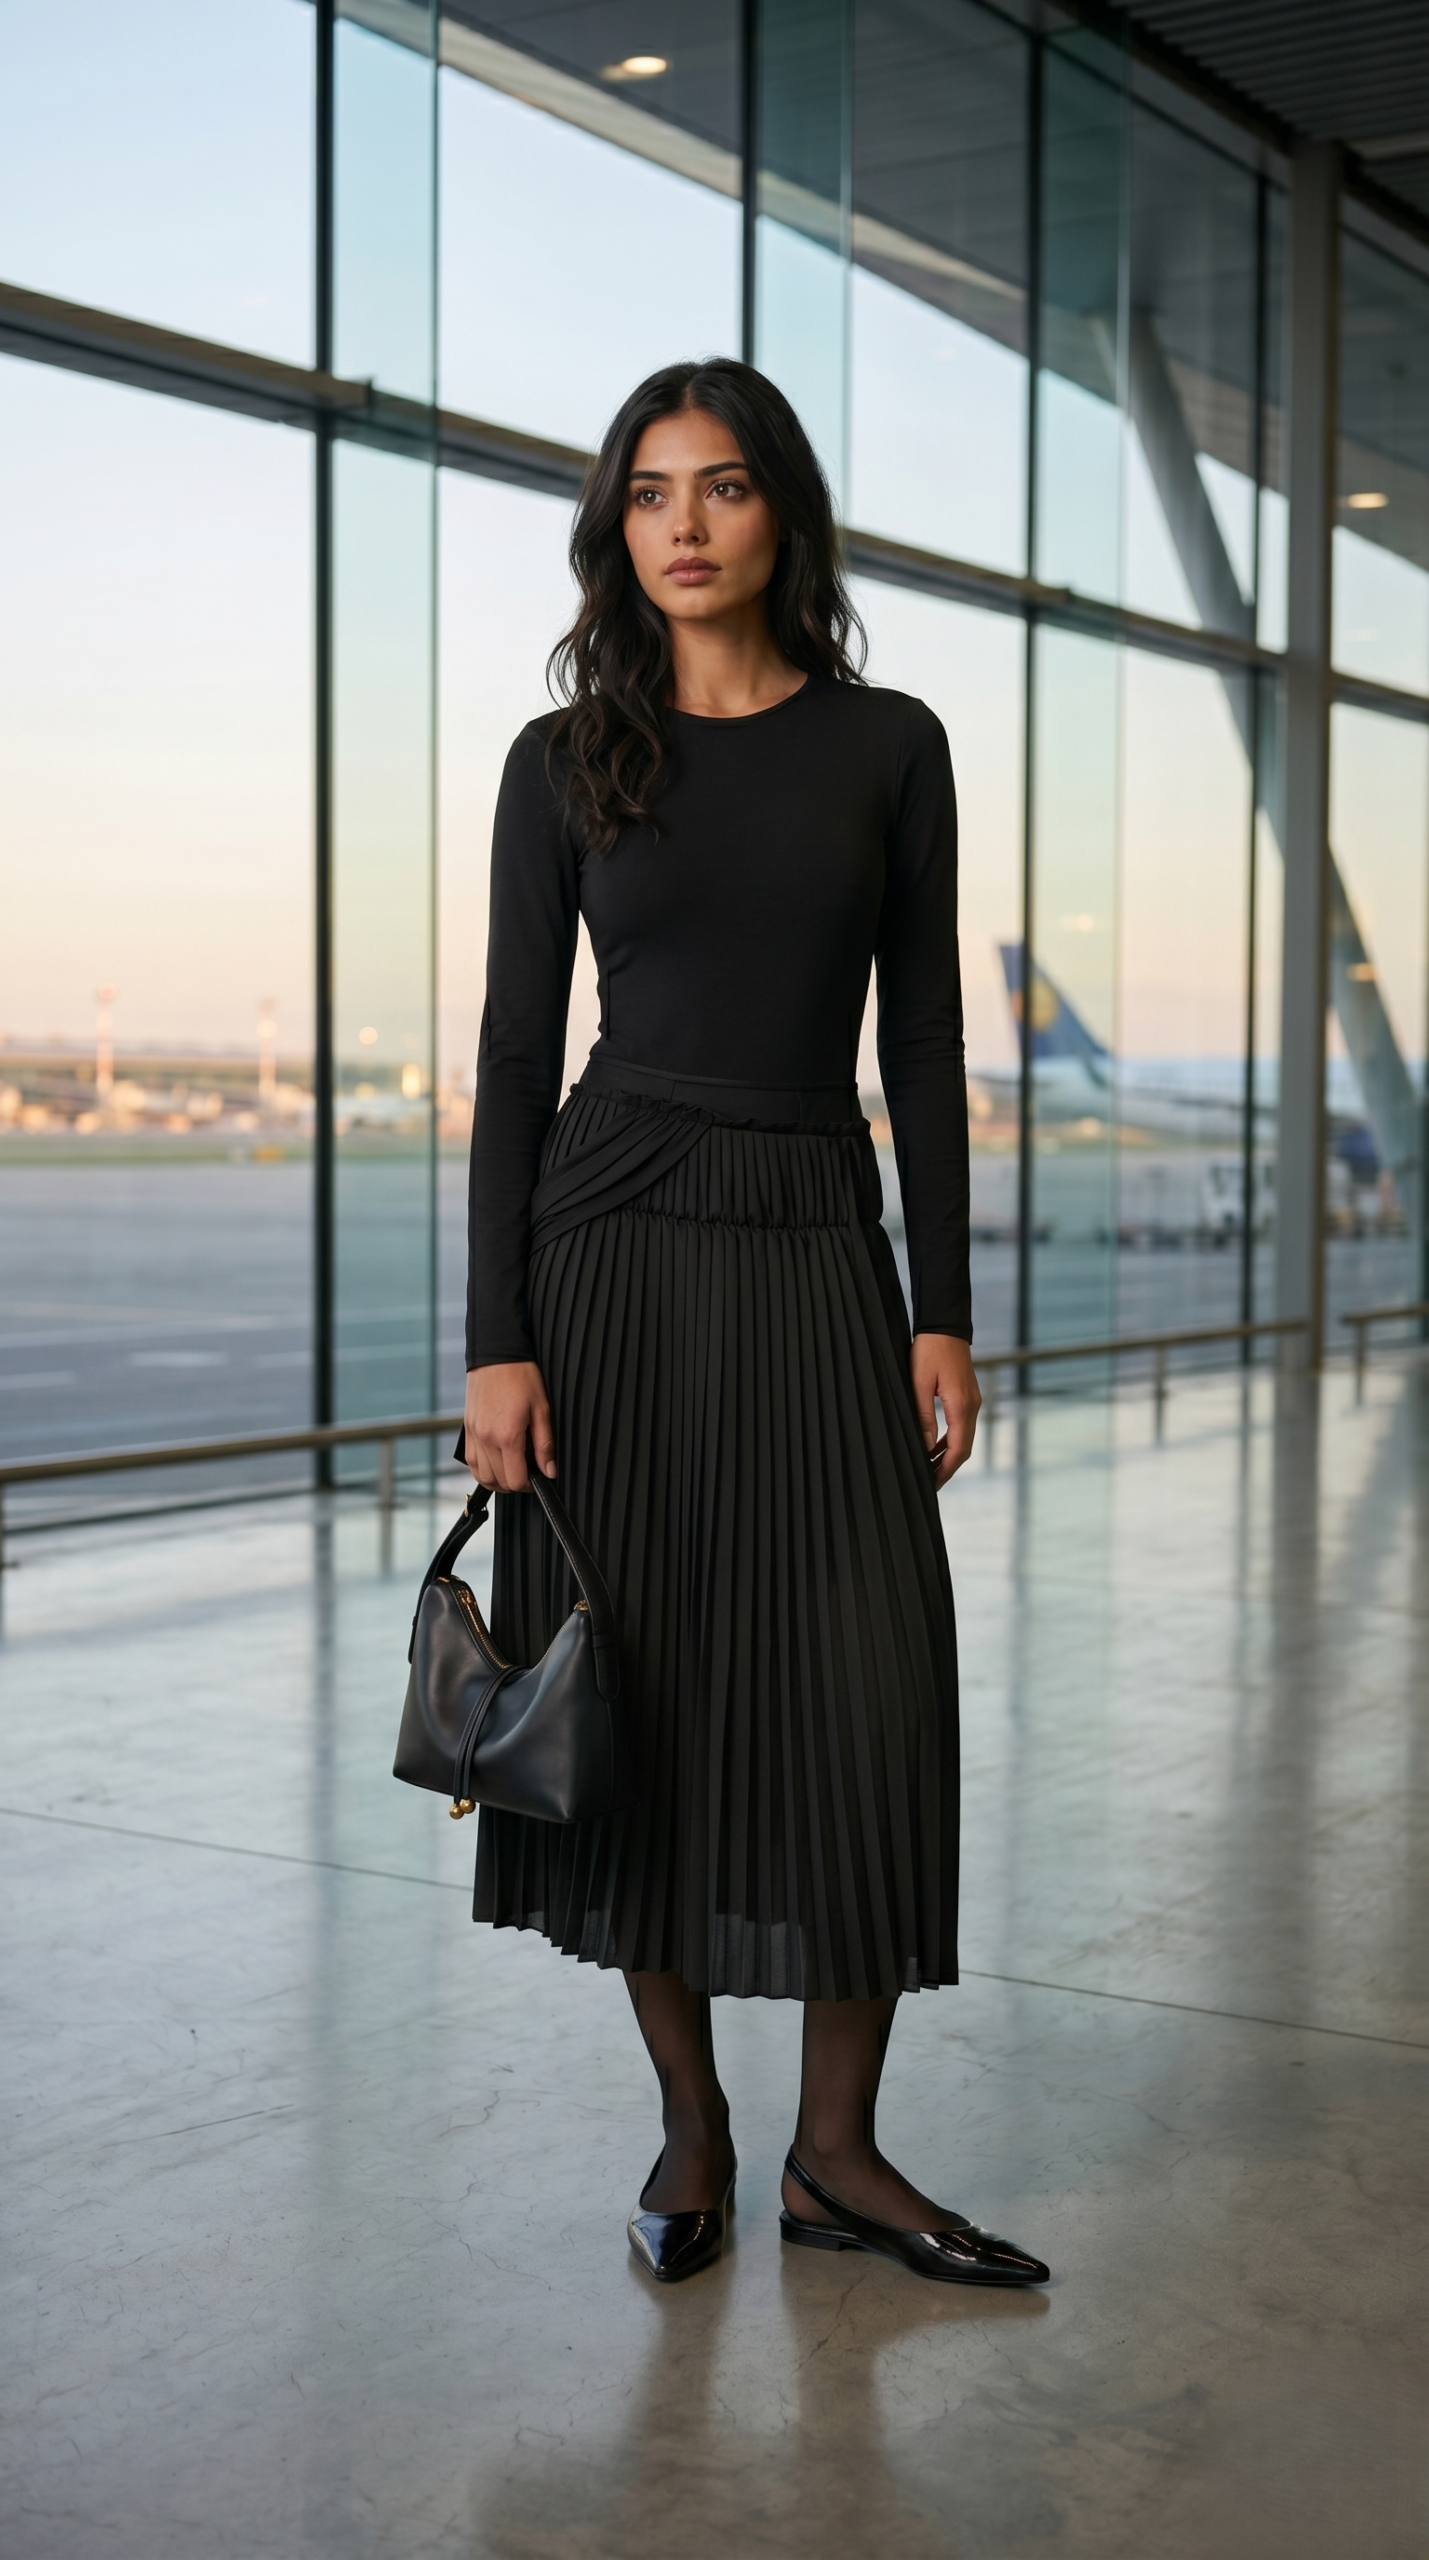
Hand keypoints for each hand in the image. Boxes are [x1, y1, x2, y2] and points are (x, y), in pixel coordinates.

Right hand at [463, 1361, 554, 1491]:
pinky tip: (496, 1462)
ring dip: (497, 1480)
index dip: (529, 1485)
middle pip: (498, 1482)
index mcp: (507, 1436)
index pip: (515, 1480)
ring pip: (481, 1476)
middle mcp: (487, 1439)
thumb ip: (545, 1444)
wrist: (497, 1354)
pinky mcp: (467, 1429)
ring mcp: (474, 1435)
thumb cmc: (521, 1376)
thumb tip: (549, 1471)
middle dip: (515, 1483)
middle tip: (528, 1473)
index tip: (537, 1478)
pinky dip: (482, 1469)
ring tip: (512, 1470)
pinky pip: (471, 1461)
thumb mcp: (542, 1409)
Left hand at [910, 1334, 979, 1488]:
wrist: (945, 1324)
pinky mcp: (967, 1395)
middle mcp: (972, 1406)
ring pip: (964, 1438)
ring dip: (948, 1455)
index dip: (945, 1470)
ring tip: (930, 1469)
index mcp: (961, 1406)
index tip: (932, 1485)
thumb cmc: (929, 1350)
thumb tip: (925, 1447)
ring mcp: (972, 1400)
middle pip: (964, 1448)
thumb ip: (923, 1417)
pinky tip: (935, 1445)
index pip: (958, 1449)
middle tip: (930, 1483)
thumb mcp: (919, 1384)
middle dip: (947, 1467)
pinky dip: (950, 1440)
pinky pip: (962, 1425)